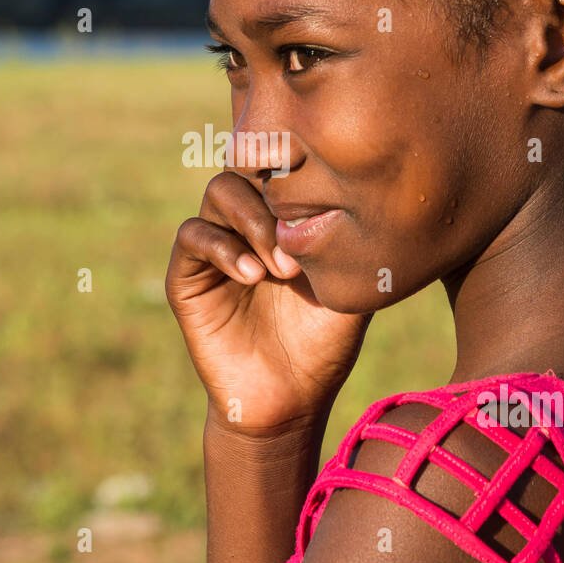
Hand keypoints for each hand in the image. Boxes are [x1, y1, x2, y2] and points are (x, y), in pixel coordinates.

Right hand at [166, 170, 372, 434]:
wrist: (289, 400)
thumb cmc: (325, 343)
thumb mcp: (351, 283)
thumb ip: (354, 236)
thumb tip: (377, 188)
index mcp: (284, 217)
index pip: (283, 162)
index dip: (298, 163)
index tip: (325, 190)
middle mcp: (247, 224)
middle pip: (249, 164)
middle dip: (278, 197)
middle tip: (302, 248)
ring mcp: (216, 247)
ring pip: (219, 192)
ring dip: (252, 222)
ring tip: (281, 268)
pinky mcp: (186, 277)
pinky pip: (192, 235)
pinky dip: (222, 247)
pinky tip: (252, 276)